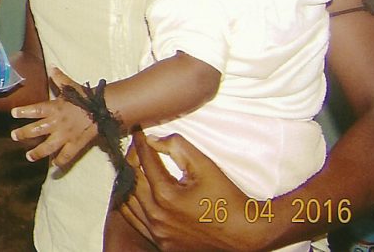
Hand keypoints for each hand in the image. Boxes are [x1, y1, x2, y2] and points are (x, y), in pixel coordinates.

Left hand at [9, 67, 98, 166]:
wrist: (104, 109)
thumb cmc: (86, 97)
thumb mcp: (71, 86)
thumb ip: (59, 78)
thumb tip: (51, 66)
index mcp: (55, 108)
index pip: (36, 110)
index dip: (24, 112)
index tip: (13, 114)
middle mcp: (58, 123)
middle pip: (37, 130)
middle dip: (24, 133)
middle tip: (14, 136)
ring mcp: (66, 136)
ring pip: (48, 147)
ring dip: (37, 152)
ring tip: (29, 156)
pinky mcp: (76, 145)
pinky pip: (66, 156)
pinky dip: (60, 162)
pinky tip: (54, 167)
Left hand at [120, 130, 269, 251]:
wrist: (245, 232)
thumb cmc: (227, 198)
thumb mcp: (204, 165)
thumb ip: (176, 146)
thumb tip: (152, 140)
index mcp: (166, 196)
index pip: (144, 161)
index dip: (140, 143)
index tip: (138, 132)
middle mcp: (158, 217)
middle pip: (131, 180)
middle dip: (132, 160)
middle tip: (137, 147)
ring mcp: (159, 233)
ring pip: (128, 203)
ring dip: (130, 183)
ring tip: (136, 167)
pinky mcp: (162, 243)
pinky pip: (136, 222)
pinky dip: (133, 205)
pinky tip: (139, 193)